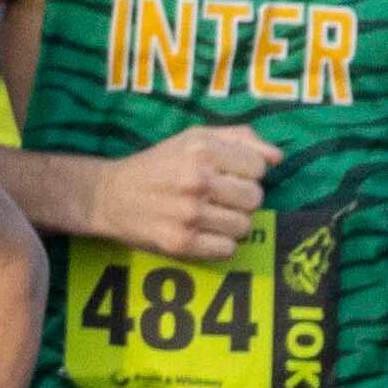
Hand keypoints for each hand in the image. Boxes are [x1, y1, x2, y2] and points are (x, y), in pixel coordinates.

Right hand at [88, 125, 278, 263]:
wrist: (109, 195)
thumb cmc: (159, 164)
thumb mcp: (194, 137)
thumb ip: (239, 138)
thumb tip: (277, 157)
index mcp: (202, 149)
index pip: (259, 167)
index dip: (247, 172)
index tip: (227, 175)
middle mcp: (196, 180)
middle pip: (255, 198)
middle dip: (241, 199)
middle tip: (218, 198)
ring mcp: (189, 214)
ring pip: (244, 226)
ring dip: (231, 223)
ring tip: (209, 215)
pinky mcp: (181, 244)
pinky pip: (227, 250)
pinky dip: (219, 244)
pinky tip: (202, 233)